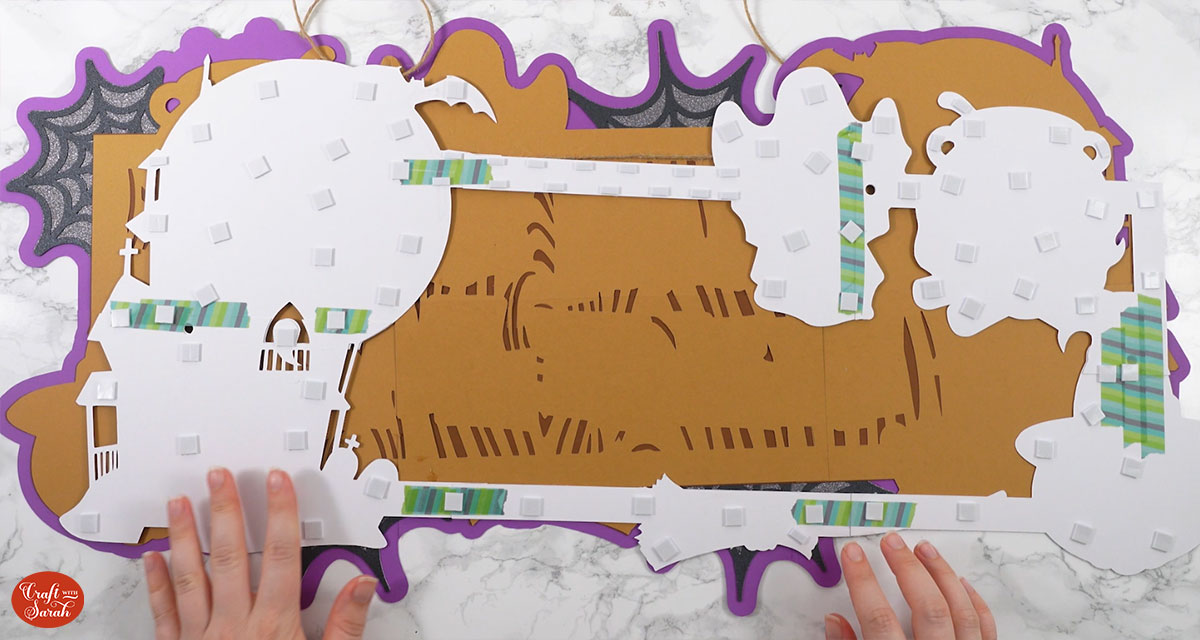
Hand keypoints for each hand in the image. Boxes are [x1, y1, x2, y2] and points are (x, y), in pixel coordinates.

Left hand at [141, 467, 375, 638]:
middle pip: (229, 556)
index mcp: (274, 626)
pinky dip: (155, 585)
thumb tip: (362, 586)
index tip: (277, 482)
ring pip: (189, 577)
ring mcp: (201, 639)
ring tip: (179, 503)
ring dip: (184, 537)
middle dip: (225, 511)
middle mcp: (234, 626)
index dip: (280, 514)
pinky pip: (163, 615)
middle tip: (218, 476)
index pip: (279, 556)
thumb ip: (345, 627)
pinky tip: (151, 558)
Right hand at [825, 533, 996, 639]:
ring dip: (942, 574)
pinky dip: (973, 602)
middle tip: (892, 542)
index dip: (863, 582)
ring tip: (924, 549)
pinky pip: (983, 628)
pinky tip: (961, 583)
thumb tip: (835, 622)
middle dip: (907, 568)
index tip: (853, 555)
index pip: (879, 619)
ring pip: (959, 610)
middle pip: (927, 607)